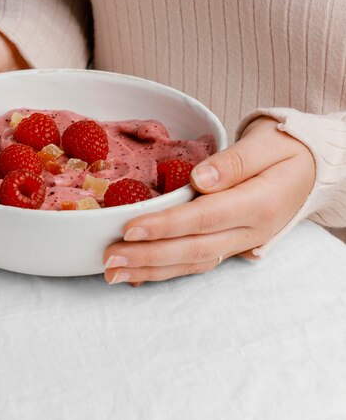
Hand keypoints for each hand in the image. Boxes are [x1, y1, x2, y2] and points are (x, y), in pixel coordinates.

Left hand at [103, 116, 315, 285]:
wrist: (309, 168)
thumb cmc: (286, 150)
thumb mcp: (267, 145)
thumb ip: (234, 162)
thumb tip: (201, 179)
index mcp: (259, 204)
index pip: (205, 218)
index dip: (166, 226)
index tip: (130, 228)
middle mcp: (250, 232)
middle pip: (194, 249)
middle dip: (149, 257)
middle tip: (109, 259)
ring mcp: (241, 243)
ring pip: (193, 263)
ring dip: (152, 271)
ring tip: (114, 273)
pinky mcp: (231, 245)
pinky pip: (198, 262)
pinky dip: (167, 270)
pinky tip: (138, 274)